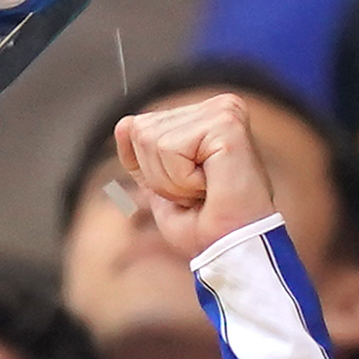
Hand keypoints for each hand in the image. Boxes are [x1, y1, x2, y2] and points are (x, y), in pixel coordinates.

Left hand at [114, 93, 281, 263]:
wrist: (233, 251)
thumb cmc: (207, 226)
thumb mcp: (161, 186)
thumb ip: (142, 155)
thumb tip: (125, 123)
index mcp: (205, 118)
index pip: (139, 129)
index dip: (151, 172)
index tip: (190, 190)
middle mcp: (218, 107)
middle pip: (141, 131)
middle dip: (160, 176)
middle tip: (198, 193)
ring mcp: (223, 111)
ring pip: (151, 139)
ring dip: (172, 181)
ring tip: (206, 191)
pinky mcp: (226, 123)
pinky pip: (169, 148)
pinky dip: (182, 179)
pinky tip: (211, 186)